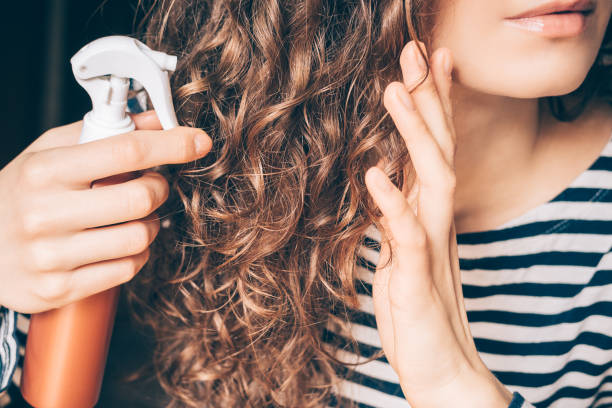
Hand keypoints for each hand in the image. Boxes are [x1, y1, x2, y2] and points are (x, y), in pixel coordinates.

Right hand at [0, 111, 211, 313]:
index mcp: (45, 170)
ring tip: (132, 218)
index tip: (197, 142)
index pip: (125, 151)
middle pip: (140, 199)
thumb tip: (155, 120)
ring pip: (139, 238)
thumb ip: (101, 133)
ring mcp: (51, 256)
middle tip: (150, 185)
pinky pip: (127, 269)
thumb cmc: (19, 194)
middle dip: (158, 189)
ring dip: (150, 225)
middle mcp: (45, 213)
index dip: (171, 145)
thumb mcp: (48, 153)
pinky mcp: (59, 289)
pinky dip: (136, 254)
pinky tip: (119, 244)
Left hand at [364, 41, 511, 406]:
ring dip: (414, 135)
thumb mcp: (402, 256)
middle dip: (428, 100)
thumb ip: (398, 219)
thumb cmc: (417, 313)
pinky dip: (392, 204)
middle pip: (438, 150)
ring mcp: (430, 248)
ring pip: (432, 180)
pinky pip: (409, 235)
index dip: (433, 105)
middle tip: (416, 52)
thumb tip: (385, 186)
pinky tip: (376, 175)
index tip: (427, 63)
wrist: (440, 369)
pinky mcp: (417, 279)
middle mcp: (435, 223)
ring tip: (395, 91)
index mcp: (428, 215)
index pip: (435, 149)